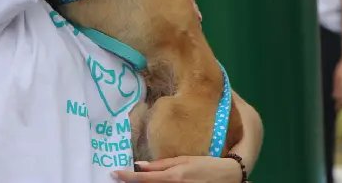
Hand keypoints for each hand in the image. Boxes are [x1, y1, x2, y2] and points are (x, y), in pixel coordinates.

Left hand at [112, 156, 241, 181]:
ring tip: (134, 179)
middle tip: (121, 177)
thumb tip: (140, 165)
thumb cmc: (205, 165)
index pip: (143, 179)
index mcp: (173, 178)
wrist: (227, 178)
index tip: (115, 173)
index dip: (127, 177)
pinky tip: (149, 182)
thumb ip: (161, 165)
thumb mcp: (183, 160)